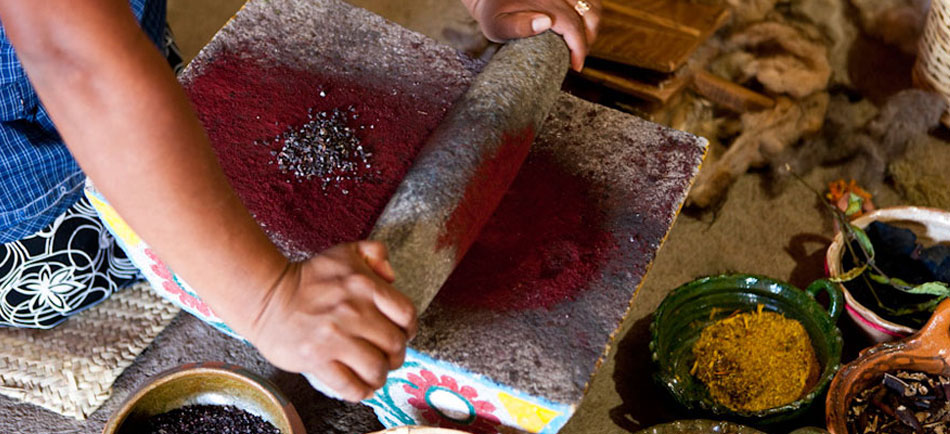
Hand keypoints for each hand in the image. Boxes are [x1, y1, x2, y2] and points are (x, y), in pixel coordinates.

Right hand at [247, 241, 417, 401]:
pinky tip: (360, 386)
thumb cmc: (308, 278)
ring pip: (376, 369)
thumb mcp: (345, 253)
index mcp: (364, 286)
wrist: (266, 296)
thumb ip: (375, 254)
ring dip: (380, 376)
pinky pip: (350, 386)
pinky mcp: (316, 360)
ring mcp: (335, 338)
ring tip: (374, 373)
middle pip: (395, 346)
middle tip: (387, 356)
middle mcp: (353, 312)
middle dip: (396, 355)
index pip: (407, 315)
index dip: (409, 328)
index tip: (402, 333)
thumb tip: (392, 275)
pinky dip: (360, 391)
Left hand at [464, 0, 601, 70]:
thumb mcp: (497, 24)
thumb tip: (546, 22)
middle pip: (589, 15)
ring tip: (581, 44)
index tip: (576, 66)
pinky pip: (588, 0)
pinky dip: (589, 15)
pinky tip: (581, 29)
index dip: (580, 49)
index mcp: (544, 3)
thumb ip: (518, 25)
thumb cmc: (493, 13)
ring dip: (592, 26)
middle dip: (588, 40)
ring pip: (593, 6)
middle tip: (577, 58)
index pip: (573, 26)